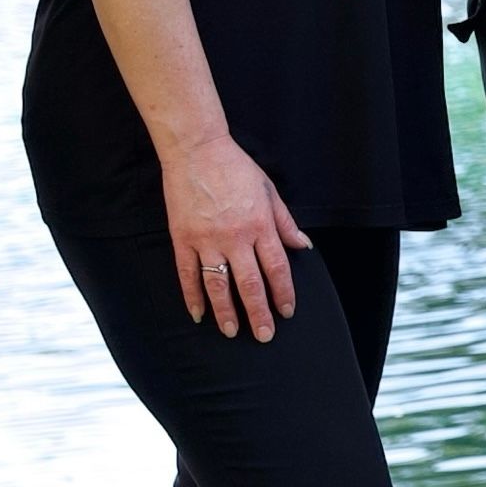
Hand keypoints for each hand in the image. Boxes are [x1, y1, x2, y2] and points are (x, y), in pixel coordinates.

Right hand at [163, 133, 308, 340]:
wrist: (197, 151)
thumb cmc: (236, 168)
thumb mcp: (269, 191)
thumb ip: (285, 222)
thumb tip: (302, 246)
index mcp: (260, 225)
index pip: (277, 268)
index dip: (283, 293)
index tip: (287, 311)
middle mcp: (235, 237)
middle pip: (250, 284)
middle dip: (259, 313)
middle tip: (264, 335)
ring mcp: (207, 240)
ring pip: (218, 285)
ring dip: (226, 312)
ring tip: (233, 331)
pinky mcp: (183, 239)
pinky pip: (187, 274)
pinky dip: (192, 296)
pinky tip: (198, 314)